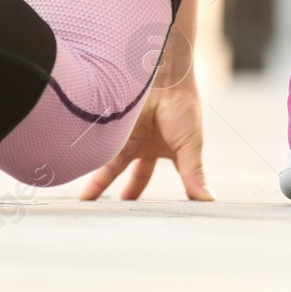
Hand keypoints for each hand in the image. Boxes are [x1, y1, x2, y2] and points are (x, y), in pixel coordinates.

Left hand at [79, 69, 213, 201]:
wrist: (162, 77)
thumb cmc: (182, 106)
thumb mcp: (190, 145)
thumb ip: (194, 174)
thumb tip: (210, 200)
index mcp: (168, 148)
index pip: (165, 174)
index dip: (162, 191)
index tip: (159, 214)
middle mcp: (146, 143)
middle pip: (134, 173)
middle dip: (126, 191)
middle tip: (116, 209)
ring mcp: (127, 137)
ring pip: (110, 166)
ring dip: (98, 184)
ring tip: (86, 202)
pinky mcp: (111, 132)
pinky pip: (97, 152)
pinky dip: (88, 165)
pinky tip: (80, 180)